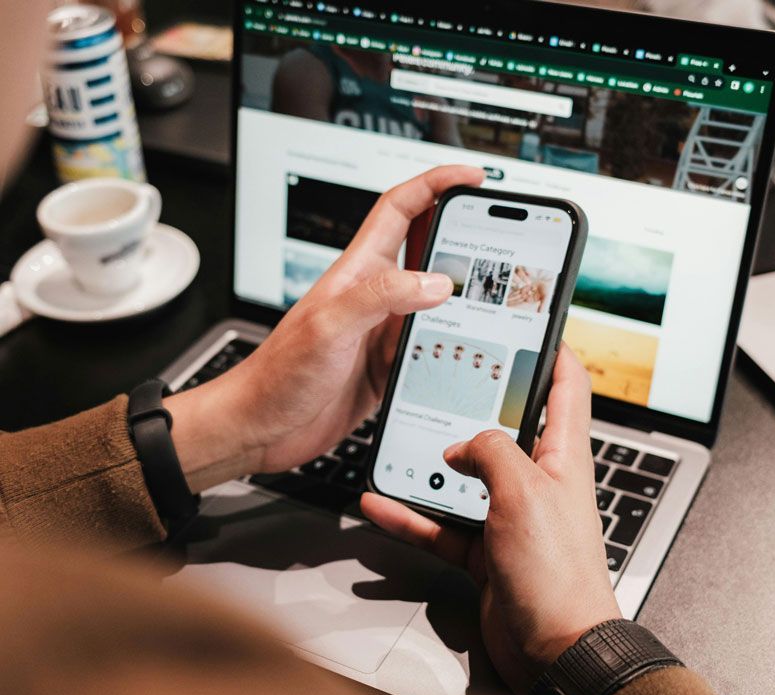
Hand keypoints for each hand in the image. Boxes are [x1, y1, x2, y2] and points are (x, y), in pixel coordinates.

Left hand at [164, 165, 484, 491]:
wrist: (262, 426)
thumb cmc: (279, 373)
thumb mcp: (329, 326)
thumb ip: (380, 298)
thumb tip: (436, 283)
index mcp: (358, 274)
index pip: (401, 210)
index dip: (436, 185)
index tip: (472, 178)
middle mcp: (374, 298)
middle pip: (426, 252)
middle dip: (463, 239)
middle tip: (501, 240)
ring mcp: (381, 332)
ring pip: (434, 304)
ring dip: (463, 299)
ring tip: (496, 299)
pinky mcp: (386, 366)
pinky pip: (428, 347)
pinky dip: (451, 346)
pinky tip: (467, 353)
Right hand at [361, 347, 620, 694]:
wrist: (555, 648)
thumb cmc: (558, 573)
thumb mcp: (524, 491)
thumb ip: (490, 451)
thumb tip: (462, 444)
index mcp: (562, 456)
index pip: (567, 387)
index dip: (552, 351)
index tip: (528, 325)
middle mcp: (537, 479)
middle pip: (504, 428)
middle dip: (474, 404)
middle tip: (443, 377)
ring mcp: (508, 515)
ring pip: (464, 477)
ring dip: (430, 465)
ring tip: (399, 442)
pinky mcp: (484, 548)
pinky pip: (441, 523)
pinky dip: (412, 515)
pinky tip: (382, 505)